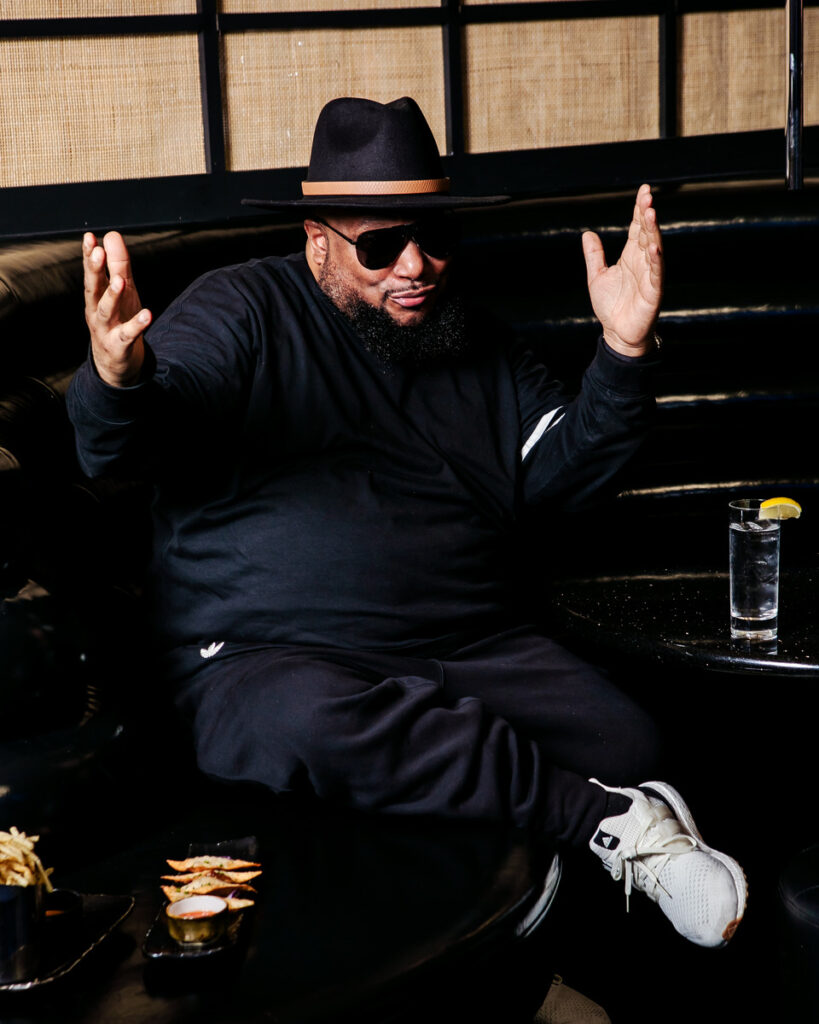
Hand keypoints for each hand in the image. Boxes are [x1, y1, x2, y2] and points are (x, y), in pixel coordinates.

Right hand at [83, 231, 150, 386]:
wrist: (115, 362)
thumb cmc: (118, 320)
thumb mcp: (120, 292)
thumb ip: (117, 264)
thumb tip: (112, 235)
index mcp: (96, 296)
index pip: (92, 272)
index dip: (90, 255)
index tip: (90, 237)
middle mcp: (97, 311)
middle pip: (93, 288)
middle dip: (95, 270)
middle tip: (98, 252)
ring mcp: (106, 329)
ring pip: (106, 311)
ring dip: (112, 296)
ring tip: (120, 281)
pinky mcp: (119, 346)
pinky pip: (128, 335)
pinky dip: (137, 325)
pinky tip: (148, 314)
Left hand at [581, 184, 662, 357]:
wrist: (617, 333)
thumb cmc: (611, 306)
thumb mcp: (597, 276)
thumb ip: (594, 255)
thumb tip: (587, 233)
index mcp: (631, 256)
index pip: (637, 228)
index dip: (639, 209)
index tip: (643, 190)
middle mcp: (643, 262)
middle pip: (647, 233)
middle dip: (647, 214)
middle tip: (647, 196)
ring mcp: (650, 275)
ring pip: (654, 248)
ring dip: (653, 231)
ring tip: (650, 213)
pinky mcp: (653, 292)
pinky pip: (656, 274)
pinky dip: (656, 261)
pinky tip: (654, 248)